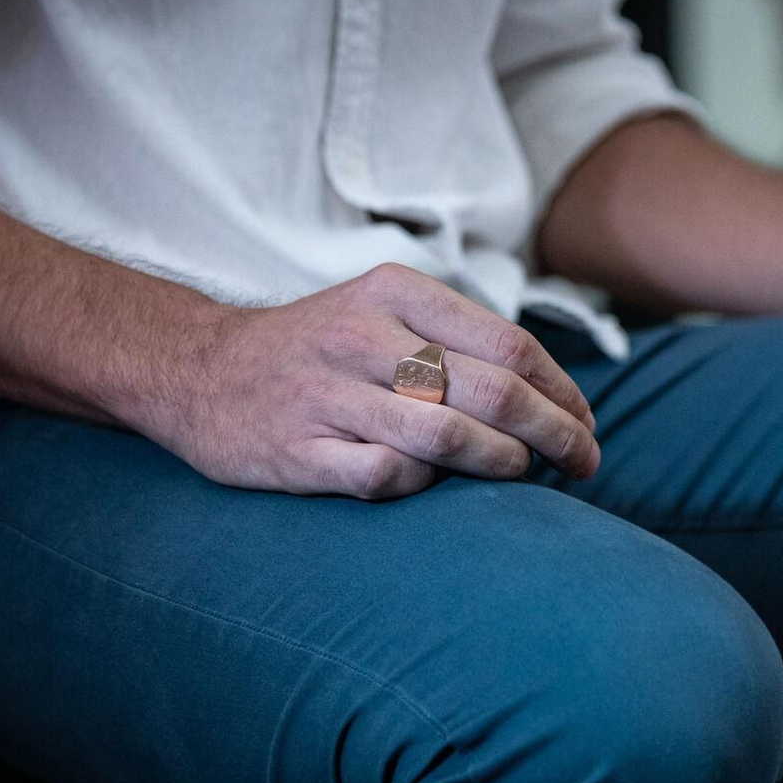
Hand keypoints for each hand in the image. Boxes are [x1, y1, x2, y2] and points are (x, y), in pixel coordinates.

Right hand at [144, 263, 599, 499]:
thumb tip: (551, 392)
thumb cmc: (316, 348)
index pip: (509, 345)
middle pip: (492, 393)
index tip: (588, 424)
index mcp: (394, 294)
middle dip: (556, 435)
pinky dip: (427, 487)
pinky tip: (437, 486)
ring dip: (503, 465)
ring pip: (447, 438)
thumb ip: (456, 339)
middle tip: (586, 463)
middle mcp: (362, 339)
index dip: (563, 392)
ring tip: (525, 475)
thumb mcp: (381, 311)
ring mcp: (327, 397)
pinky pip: (388, 478)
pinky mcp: (296, 453)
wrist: (194, 370)